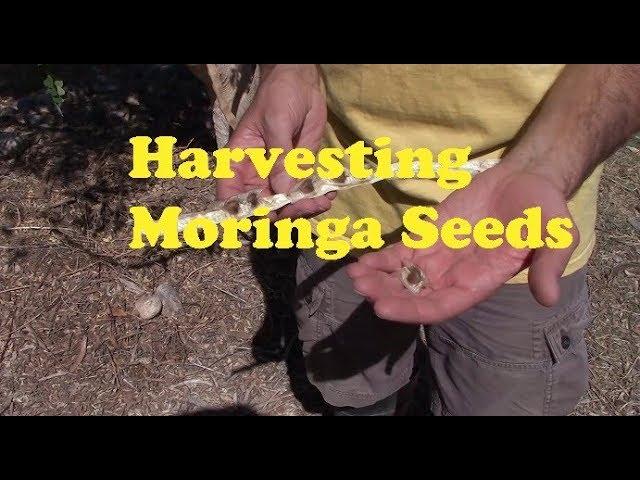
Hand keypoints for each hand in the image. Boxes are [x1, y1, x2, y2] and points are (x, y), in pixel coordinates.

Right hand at [217, 64, 332, 218]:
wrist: (302, 82)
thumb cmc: (278, 95)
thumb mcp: (277, 123)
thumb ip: (280, 157)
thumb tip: (283, 190)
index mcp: (239, 161)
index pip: (230, 194)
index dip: (243, 211)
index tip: (266, 215)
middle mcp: (256, 173)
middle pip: (263, 206)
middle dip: (284, 211)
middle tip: (307, 204)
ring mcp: (278, 175)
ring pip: (285, 204)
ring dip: (304, 208)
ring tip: (322, 200)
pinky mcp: (298, 172)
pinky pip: (304, 193)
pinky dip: (316, 198)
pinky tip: (328, 194)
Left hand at [346, 161, 578, 323]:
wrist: (527, 180)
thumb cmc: (544, 210)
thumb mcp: (557, 235)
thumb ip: (549, 265)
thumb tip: (548, 299)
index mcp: (481, 282)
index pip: (442, 306)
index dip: (413, 310)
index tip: (383, 308)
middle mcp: (455, 276)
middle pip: (415, 295)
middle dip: (387, 294)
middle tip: (360, 289)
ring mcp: (440, 256)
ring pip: (403, 276)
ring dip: (378, 278)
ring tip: (353, 275)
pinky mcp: (430, 235)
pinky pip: (402, 252)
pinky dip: (382, 258)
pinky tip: (361, 261)